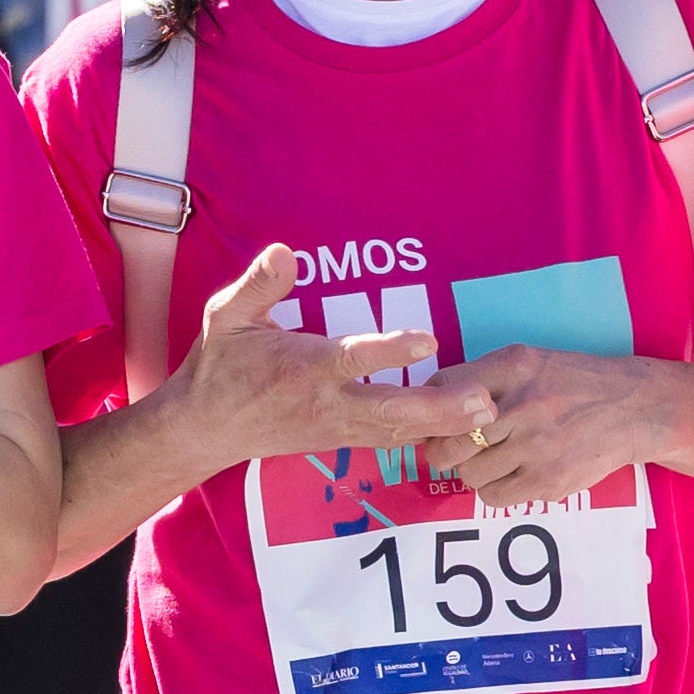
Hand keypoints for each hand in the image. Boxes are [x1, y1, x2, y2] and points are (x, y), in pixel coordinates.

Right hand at [159, 244, 485, 475]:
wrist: (205, 428)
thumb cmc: (220, 365)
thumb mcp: (225, 316)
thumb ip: (257, 285)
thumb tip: (285, 252)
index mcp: (302, 369)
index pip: (351, 360)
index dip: (389, 352)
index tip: (427, 341)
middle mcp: (326, 404)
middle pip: (389, 410)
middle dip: (439, 408)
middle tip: (484, 402)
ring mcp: (337, 428)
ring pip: (397, 432)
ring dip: (443, 425)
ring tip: (488, 417)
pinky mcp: (343, 440)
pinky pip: (391, 440)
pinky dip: (427, 435)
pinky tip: (462, 430)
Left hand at [437, 346, 671, 505]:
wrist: (632, 408)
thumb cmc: (572, 385)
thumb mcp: (529, 362)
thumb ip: (483, 376)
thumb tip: (431, 403)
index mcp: (513, 368)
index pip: (443, 388)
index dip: (434, 409)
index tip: (440, 419)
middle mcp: (521, 405)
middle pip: (448, 442)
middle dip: (445, 450)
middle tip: (458, 450)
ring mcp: (535, 446)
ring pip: (469, 474)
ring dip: (473, 472)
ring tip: (494, 461)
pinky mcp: (548, 480)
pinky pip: (494, 497)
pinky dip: (495, 490)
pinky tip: (512, 475)